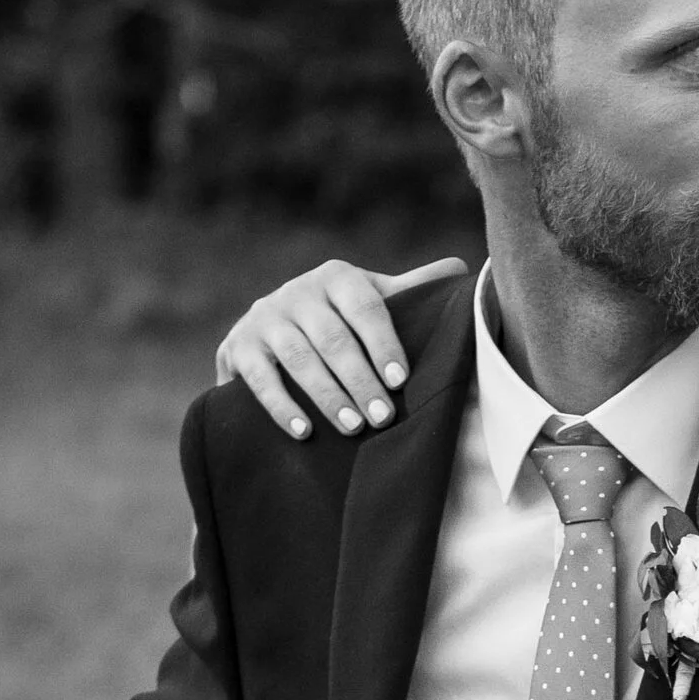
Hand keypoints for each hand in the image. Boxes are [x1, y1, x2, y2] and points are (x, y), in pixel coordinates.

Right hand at [214, 256, 466, 438]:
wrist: (270, 330)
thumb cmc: (339, 319)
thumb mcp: (371, 299)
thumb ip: (411, 290)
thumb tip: (461, 267)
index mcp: (337, 277)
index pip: (366, 307)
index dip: (384, 344)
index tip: (401, 380)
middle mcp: (297, 292)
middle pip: (334, 339)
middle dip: (361, 380)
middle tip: (384, 416)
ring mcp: (264, 318)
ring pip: (299, 360)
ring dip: (328, 397)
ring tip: (354, 428)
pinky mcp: (237, 347)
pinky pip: (260, 380)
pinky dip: (282, 407)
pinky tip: (304, 432)